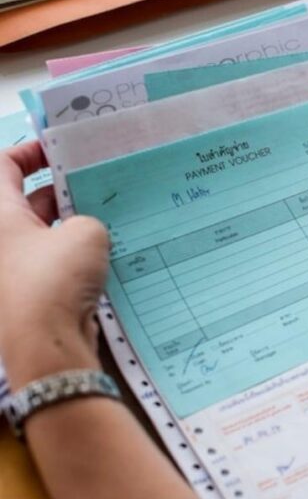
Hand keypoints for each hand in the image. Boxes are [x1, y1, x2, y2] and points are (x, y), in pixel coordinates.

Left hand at [0, 142, 109, 389]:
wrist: (45, 347)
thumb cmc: (54, 280)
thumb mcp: (85, 233)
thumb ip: (85, 220)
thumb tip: (81, 230)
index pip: (3, 164)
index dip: (31, 151)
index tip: (61, 152)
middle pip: (21, 200)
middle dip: (58, 191)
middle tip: (95, 186)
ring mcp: (7, 269)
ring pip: (36, 233)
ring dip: (67, 225)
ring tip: (106, 221)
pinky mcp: (22, 295)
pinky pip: (44, 263)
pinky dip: (67, 256)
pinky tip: (101, 256)